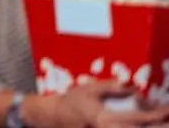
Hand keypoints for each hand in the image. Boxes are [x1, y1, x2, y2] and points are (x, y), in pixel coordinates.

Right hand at [40, 82, 168, 127]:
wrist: (54, 117)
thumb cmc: (70, 101)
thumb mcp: (89, 89)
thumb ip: (111, 88)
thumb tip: (133, 86)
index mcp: (104, 119)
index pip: (138, 119)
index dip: (156, 115)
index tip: (167, 109)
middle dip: (159, 125)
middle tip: (168, 118)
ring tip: (162, 122)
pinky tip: (144, 124)